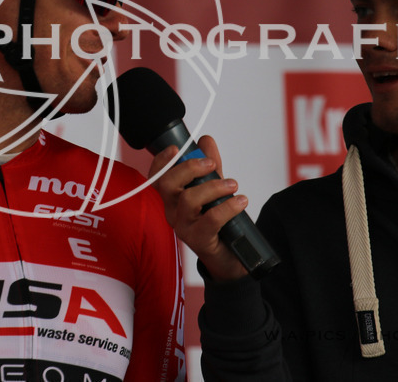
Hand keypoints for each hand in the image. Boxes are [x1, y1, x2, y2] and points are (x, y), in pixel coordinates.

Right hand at [148, 135, 248, 281]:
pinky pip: (210, 219)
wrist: (230, 257)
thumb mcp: (214, 189)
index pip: (156, 177)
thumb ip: (210, 166)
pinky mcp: (199, 240)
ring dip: (214, 187)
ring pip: (189, 200)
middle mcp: (172, 212)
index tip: (176, 149)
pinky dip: (227, 207)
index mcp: (172, 198)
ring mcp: (184, 227)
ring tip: (233, 185)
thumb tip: (206, 140)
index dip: (161, 161)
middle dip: (189, 168)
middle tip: (211, 164)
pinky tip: (240, 201)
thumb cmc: (218, 223)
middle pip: (167, 184)